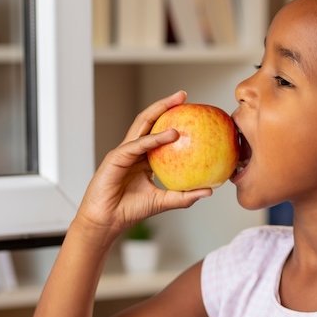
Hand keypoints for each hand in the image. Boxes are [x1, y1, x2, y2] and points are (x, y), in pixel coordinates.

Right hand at [75, 90, 212, 238]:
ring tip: (177, 102)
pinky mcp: (116, 157)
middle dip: (166, 105)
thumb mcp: (163, 201)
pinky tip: (171, 134)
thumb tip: (209, 190)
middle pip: (149, 121)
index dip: (172, 119)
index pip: (158, 132)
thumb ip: (184, 196)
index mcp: (143, 158)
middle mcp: (133, 150)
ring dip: (159, 110)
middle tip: (183, 95)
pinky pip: (138, 144)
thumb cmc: (130, 211)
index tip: (192, 112)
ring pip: (142, 125)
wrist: (107, 221)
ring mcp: (124, 151)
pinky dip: (154, 138)